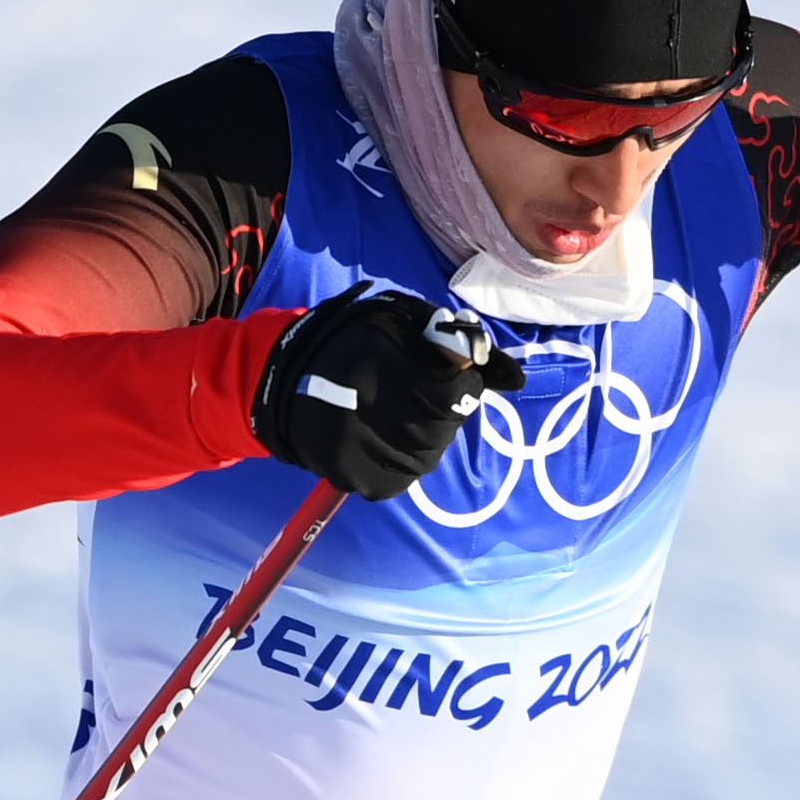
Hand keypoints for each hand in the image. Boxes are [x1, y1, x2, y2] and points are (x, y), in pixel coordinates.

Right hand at [251, 287, 525, 499]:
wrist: (283, 383)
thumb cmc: (351, 342)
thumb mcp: (401, 320)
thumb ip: (459, 342)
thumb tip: (516, 378)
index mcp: (377, 364)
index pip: (453, 396)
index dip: (463, 388)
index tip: (454, 379)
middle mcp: (364, 412)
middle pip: (442, 429)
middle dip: (447, 413)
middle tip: (427, 398)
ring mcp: (357, 452)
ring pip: (428, 457)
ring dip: (431, 437)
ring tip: (408, 416)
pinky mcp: (353, 478)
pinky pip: (405, 477)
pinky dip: (409, 457)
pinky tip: (393, 437)